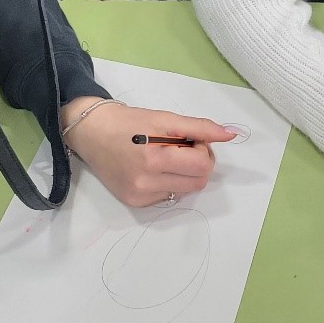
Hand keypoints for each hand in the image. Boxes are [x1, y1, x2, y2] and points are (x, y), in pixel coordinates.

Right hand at [62, 96, 236, 206]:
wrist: (92, 133)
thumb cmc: (129, 122)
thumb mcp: (165, 119)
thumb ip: (200, 128)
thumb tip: (231, 135)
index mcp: (154, 159)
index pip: (202, 166)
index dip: (202, 149)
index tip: (190, 138)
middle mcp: (146, 183)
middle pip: (198, 182)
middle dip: (198, 163)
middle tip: (181, 147)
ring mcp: (140, 196)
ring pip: (185, 190)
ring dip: (184, 173)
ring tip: (167, 156)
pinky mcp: (135, 203)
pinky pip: (168, 195)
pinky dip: (169, 181)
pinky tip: (154, 168)